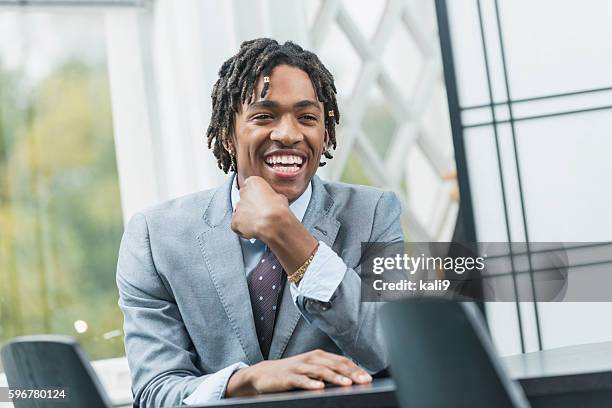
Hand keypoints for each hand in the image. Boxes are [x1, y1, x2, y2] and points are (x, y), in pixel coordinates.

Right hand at [226, 349, 372, 396]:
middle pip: (334, 364)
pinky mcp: (288, 377)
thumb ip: (327, 371)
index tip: (368, 377)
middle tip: (364, 380)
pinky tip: (320, 387)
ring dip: (335, 377)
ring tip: (347, 384)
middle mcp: (311, 358)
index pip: (341, 361)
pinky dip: (311, 383)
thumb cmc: (291, 372)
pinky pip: (301, 380)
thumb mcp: (310, 369)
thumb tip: (349, 378)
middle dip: (351, 373)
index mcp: (318, 356)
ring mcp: (299, 367)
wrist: (263, 373)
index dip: (355, 368)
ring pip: (320, 371)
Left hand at [231, 176, 289, 239]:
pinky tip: (253, 229)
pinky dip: (243, 228)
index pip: (251, 186)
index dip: (257, 195)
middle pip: (244, 199)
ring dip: (247, 216)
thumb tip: (273, 201)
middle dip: (250, 205)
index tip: (262, 200)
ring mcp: (238, 207)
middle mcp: (243, 193)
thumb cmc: (278, 209)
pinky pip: (237, 224)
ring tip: (259, 222)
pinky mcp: (235, 220)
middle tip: (261, 212)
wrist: (273, 222)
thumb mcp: (280, 197)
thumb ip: (271, 197)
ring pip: (241, 212)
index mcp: (253, 182)